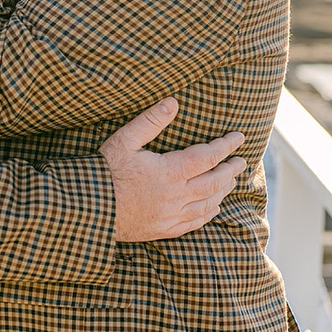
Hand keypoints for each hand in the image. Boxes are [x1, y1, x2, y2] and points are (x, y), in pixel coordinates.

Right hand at [100, 98, 245, 240]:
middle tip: (242, 161)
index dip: (226, 146)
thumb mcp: (124, 140)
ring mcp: (171, 215)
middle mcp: (176, 196)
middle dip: (231, 170)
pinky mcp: (164, 229)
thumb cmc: (105, 171)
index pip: (208, 156)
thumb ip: (150, 121)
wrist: (89, 208)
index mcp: (169, 172)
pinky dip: (209, 213)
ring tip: (232, 180)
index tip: (239, 137)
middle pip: (214, 182)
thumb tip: (172, 102)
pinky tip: (214, 208)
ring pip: (208, 203)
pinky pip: (195, 223)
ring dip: (223, 191)